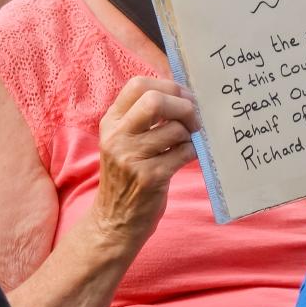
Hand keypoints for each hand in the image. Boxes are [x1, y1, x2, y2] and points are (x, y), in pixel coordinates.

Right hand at [92, 77, 198, 248]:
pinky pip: (183, 152)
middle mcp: (117, 137)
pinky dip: (192, 152)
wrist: (114, 221)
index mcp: (111, 122)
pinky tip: (185, 157)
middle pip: (155, 100)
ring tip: (185, 143)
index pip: (138, 84)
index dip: (167, 85)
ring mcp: (131, 158)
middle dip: (183, 106)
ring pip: (174, 129)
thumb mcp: (123, 141)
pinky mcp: (150, 178)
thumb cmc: (127, 176)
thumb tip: (184, 92)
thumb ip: (143, 116)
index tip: (183, 96)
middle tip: (194, 118)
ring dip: (190, 134)